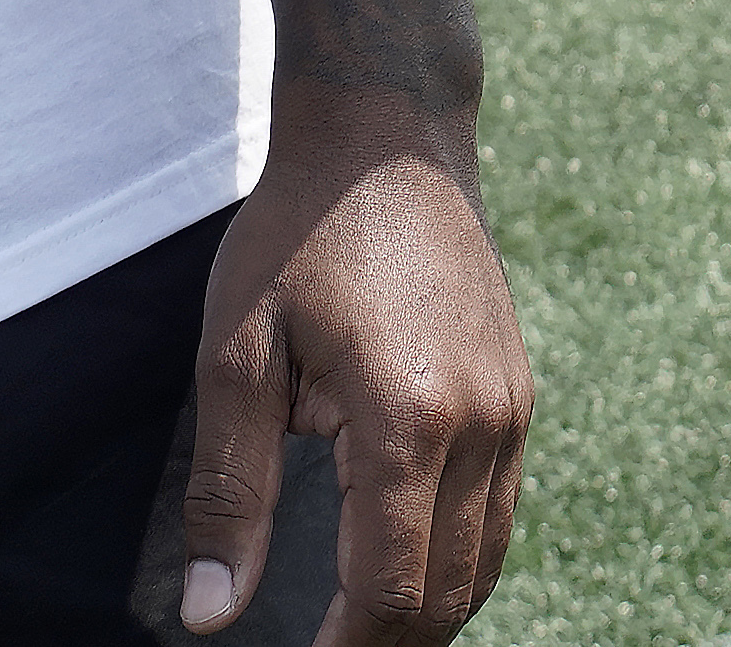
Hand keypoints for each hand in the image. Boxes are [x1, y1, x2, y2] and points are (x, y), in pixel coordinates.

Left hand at [179, 91, 530, 644]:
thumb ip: (228, 495)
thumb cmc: (299, 233)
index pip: (387, 591)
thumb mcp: (237, 358)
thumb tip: (210, 616)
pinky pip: (500, 513)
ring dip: (424, 613)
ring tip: (352, 625)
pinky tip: (400, 564)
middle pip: (445, 595)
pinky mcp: (519, 394)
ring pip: (484, 564)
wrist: (387, 135)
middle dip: (383, 644)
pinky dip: (455, 561)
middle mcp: (481, 425)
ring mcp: (512, 410)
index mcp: (409, 422)